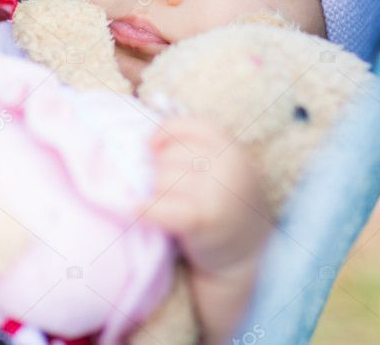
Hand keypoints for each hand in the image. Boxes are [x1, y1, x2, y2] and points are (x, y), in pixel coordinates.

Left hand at [138, 116, 274, 276]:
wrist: (244, 252)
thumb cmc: (224, 203)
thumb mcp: (223, 168)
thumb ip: (198, 149)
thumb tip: (146, 143)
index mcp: (232, 149)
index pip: (191, 126)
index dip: (166, 132)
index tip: (151, 146)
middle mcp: (228, 166)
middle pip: (170, 155)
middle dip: (161, 171)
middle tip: (172, 192)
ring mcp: (218, 192)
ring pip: (162, 180)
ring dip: (157, 193)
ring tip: (171, 206)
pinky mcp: (205, 220)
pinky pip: (163, 207)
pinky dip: (146, 208)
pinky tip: (134, 209)